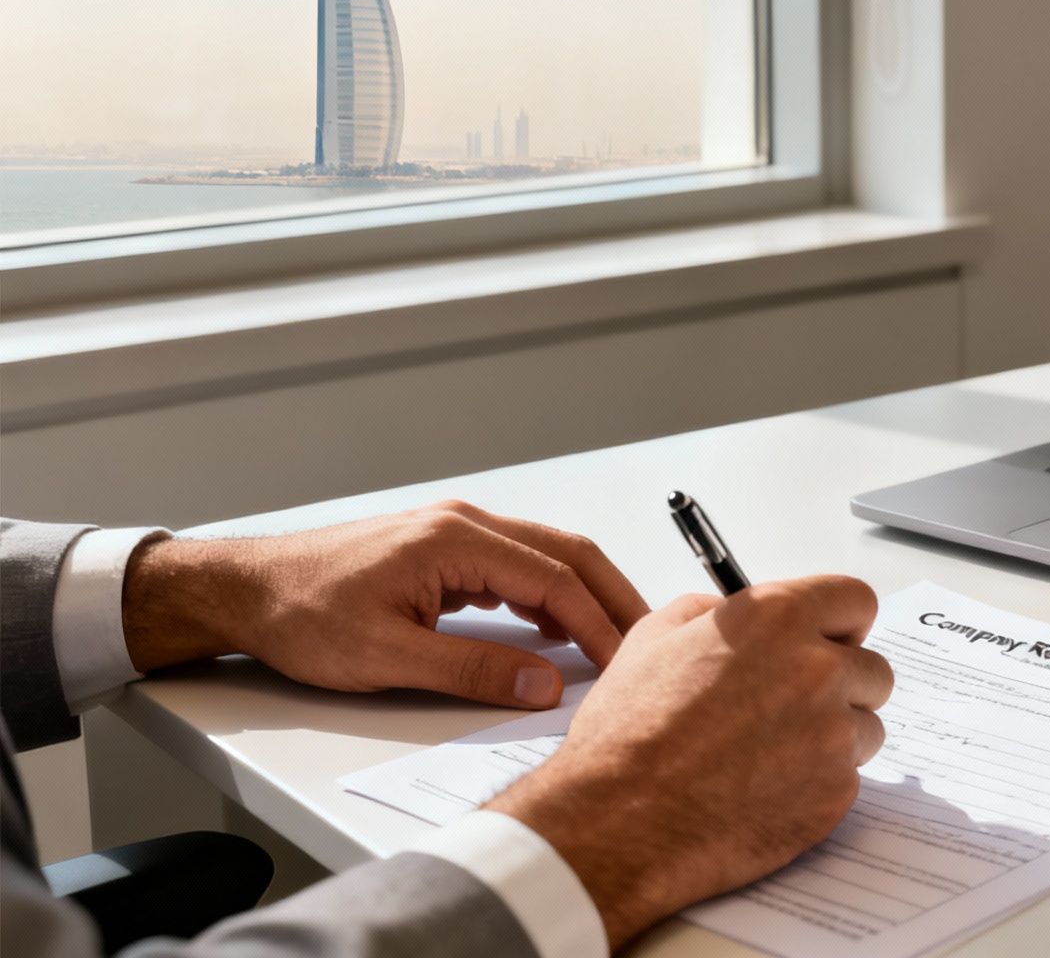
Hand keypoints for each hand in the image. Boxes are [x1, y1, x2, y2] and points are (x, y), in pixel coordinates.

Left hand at [121, 501, 650, 708]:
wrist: (245, 589)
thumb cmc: (301, 615)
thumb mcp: (388, 657)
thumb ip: (473, 670)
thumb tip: (543, 684)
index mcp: (455, 539)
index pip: (555, 578)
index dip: (599, 623)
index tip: (625, 662)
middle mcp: (464, 524)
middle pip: (566, 554)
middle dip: (613, 599)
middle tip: (648, 642)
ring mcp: (455, 533)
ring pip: (545, 557)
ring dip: (584, 597)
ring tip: (612, 641)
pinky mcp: (444, 551)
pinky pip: (517, 566)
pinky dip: (549, 595)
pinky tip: (554, 629)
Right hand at [487, 575, 892, 946]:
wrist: (619, 822)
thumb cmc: (628, 736)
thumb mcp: (652, 639)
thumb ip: (709, 611)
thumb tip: (732, 609)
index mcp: (777, 619)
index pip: (856, 601)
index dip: (840, 623)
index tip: (827, 641)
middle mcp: (816, 670)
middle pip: (872, 668)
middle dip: (842, 684)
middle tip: (793, 706)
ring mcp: (832, 734)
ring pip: (867, 726)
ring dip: (834, 736)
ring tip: (772, 753)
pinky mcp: (836, 792)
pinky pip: (848, 777)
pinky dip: (818, 782)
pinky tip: (766, 788)